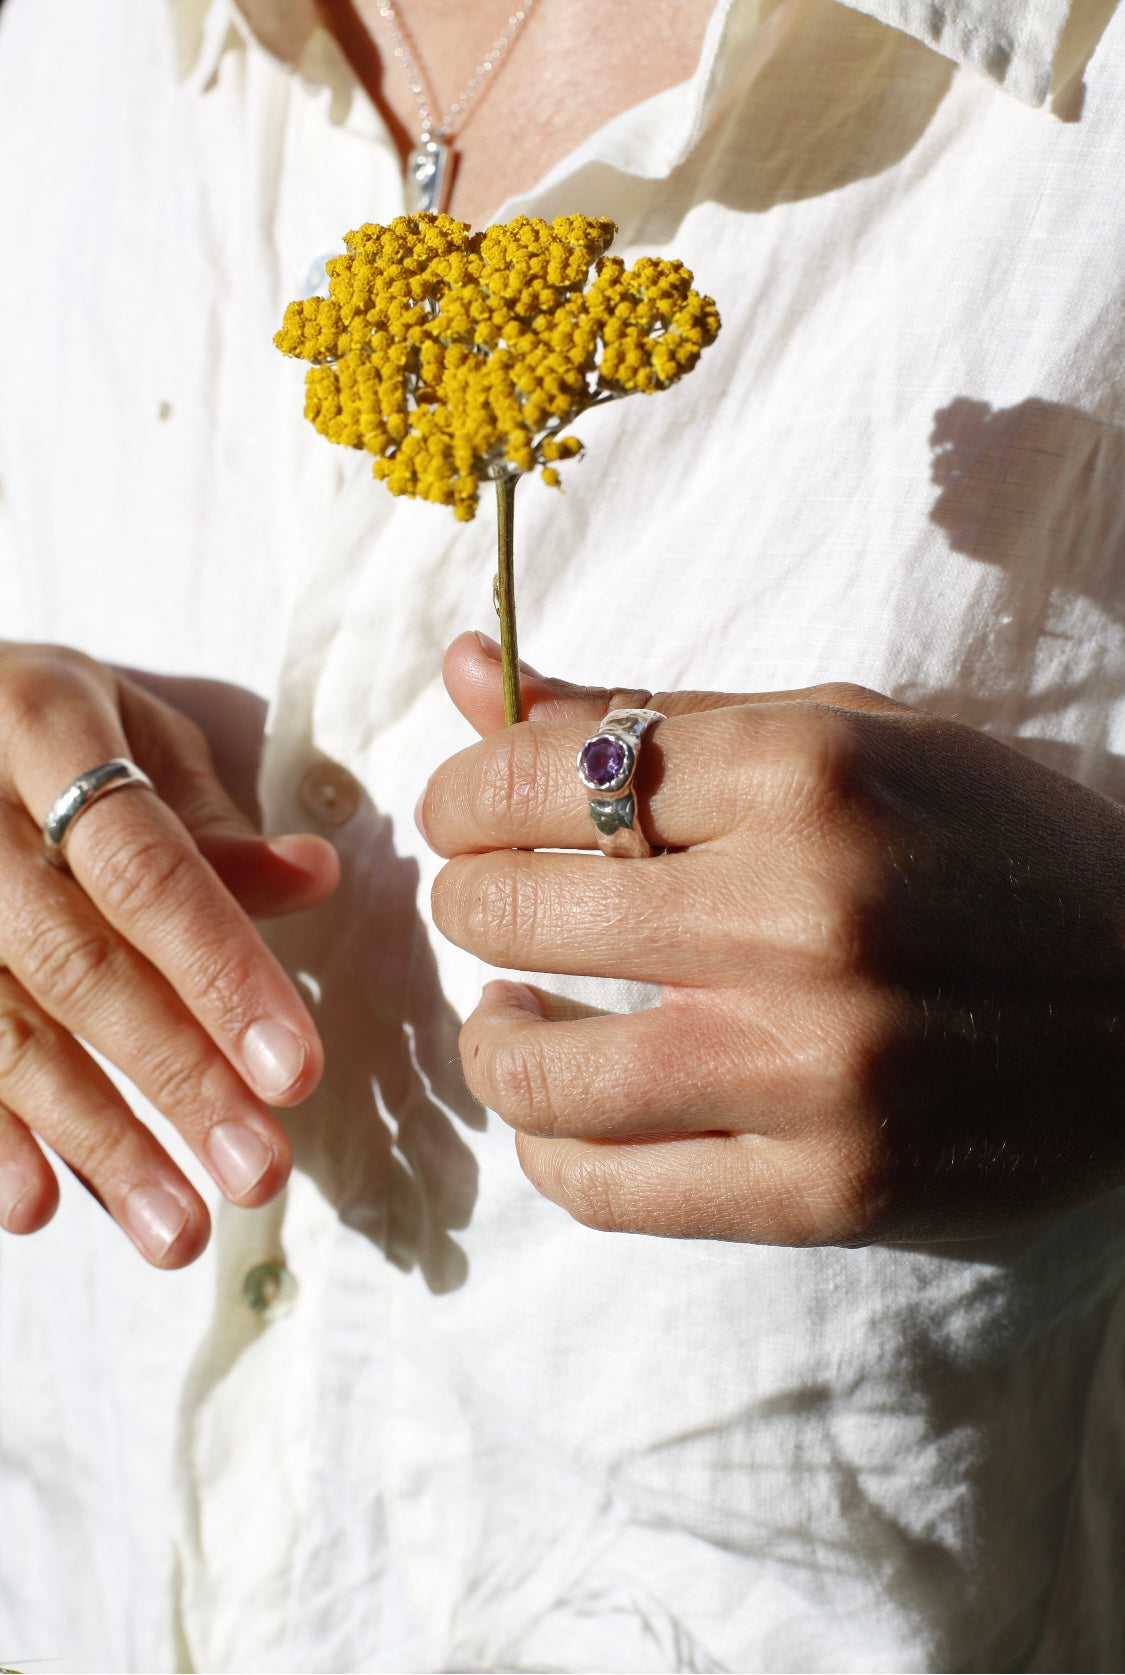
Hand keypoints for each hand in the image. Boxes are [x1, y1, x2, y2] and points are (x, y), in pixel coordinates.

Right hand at [0, 644, 338, 1264]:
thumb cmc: (38, 719)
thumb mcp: (126, 725)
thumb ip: (209, 818)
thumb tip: (315, 877)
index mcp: (41, 725)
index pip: (145, 869)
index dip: (220, 972)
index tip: (295, 1071)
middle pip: (76, 963)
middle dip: (172, 1077)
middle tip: (256, 1172)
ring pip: (3, 1028)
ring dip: (93, 1139)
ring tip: (176, 1229)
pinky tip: (36, 1205)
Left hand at [418, 632, 1124, 1243]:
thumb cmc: (987, 845)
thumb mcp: (842, 735)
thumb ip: (644, 711)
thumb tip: (462, 671)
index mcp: (807, 771)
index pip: (536, 773)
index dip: (463, 792)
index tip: (466, 811)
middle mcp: (802, 914)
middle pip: (510, 910)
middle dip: (468, 898)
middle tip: (491, 900)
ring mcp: (815, 1067)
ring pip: (537, 1073)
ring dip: (487, 1038)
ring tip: (507, 1011)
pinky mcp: (831, 1189)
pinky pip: (609, 1191)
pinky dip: (549, 1150)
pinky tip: (562, 1108)